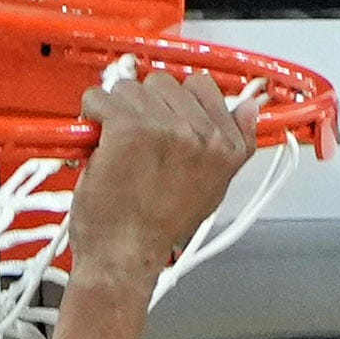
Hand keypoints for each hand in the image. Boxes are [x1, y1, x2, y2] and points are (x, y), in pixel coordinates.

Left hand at [67, 71, 259, 283]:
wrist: (125, 255)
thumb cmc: (159, 229)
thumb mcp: (214, 189)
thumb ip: (234, 146)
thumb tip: (247, 108)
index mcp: (228, 148)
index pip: (202, 87)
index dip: (174, 102)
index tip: (161, 121)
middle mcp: (202, 134)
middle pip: (163, 83)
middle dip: (143, 106)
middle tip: (135, 142)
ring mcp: (166, 127)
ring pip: (130, 88)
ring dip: (115, 110)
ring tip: (116, 145)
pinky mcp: (129, 127)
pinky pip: (101, 97)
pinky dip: (91, 114)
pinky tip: (98, 140)